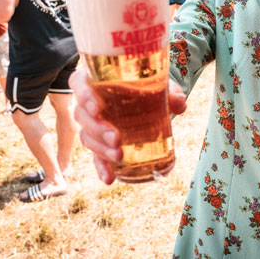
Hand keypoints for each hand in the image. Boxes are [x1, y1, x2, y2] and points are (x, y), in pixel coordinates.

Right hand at [69, 68, 187, 183]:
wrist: (148, 98)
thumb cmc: (148, 84)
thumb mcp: (159, 83)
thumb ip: (169, 91)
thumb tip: (180, 103)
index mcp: (96, 80)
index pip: (79, 83)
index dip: (84, 95)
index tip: (97, 108)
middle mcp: (89, 102)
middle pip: (82, 115)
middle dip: (97, 129)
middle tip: (116, 138)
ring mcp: (92, 124)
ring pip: (87, 137)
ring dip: (100, 149)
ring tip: (119, 156)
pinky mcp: (100, 142)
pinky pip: (95, 156)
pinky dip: (101, 167)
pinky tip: (109, 179)